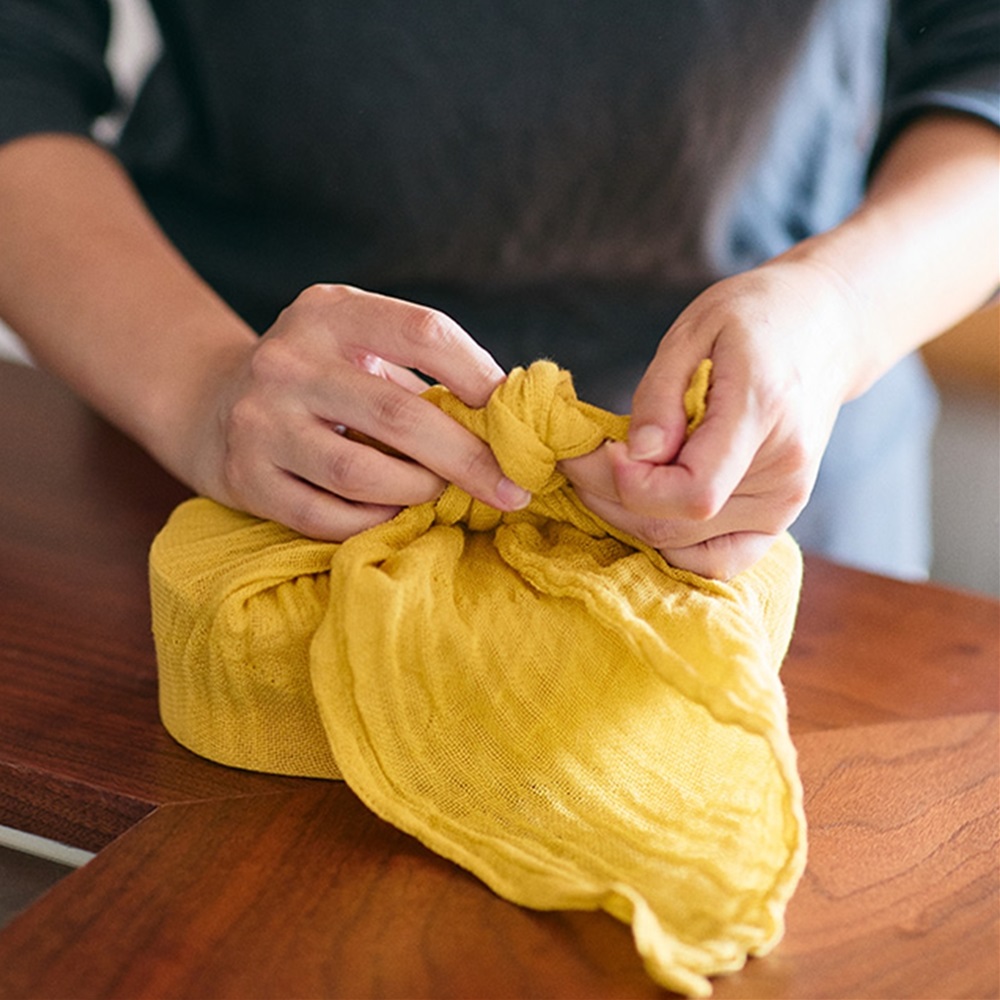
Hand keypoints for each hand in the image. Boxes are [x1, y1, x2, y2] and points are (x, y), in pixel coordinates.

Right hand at [182, 284, 529, 539]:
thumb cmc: (318, 377)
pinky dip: (373, 521)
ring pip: (361, 475)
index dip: (478, 376)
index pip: (423, 332)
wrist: (210, 402)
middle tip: (512, 488)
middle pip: (400, 416)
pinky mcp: (245, 475)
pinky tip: (391, 513)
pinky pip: (326, 516)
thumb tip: (509, 419)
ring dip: (418, 492)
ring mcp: (260, 419)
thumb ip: (423, 372)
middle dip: (469, 459)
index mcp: (329, 312)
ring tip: (438, 492)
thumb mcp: (358, 346)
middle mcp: (288, 359)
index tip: (514, 416)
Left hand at [562, 256, 863, 578]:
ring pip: (685, 548)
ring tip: (604, 478)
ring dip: (629, 521)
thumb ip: (659, 395)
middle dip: (609, 498)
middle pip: (677, 525)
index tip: (602, 446)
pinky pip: (718, 561)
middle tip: (578, 459)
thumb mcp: (696, 328)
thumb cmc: (757, 318)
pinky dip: (672, 548)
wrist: (827, 329)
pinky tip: (643, 509)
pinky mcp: (778, 520)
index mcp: (764, 414)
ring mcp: (785, 504)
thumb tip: (633, 456)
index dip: (631, 483)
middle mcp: (783, 474)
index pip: (692, 491)